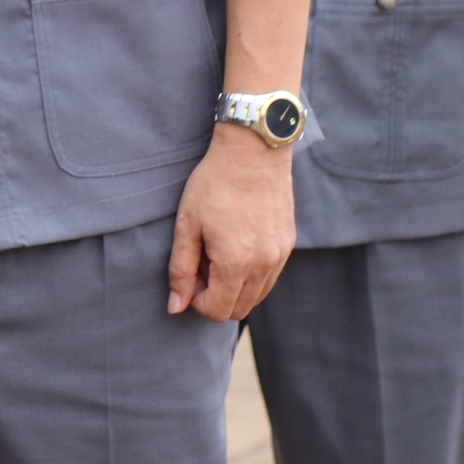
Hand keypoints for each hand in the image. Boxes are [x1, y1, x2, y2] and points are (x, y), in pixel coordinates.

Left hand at [166, 127, 294, 321]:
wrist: (253, 152)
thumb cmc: (213, 184)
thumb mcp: (187, 224)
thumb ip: (180, 269)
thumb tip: (175, 307)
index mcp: (236, 263)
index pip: (217, 311)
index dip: (196, 301)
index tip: (188, 276)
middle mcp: (264, 265)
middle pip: (239, 309)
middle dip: (215, 296)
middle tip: (200, 263)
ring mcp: (280, 256)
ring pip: (256, 296)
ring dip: (234, 287)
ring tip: (216, 252)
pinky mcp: (288, 245)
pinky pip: (269, 277)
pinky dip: (251, 275)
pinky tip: (235, 245)